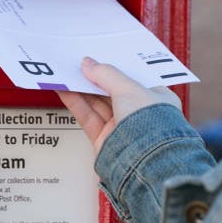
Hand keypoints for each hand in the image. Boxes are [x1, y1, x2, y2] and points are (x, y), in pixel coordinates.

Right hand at [57, 57, 181, 153]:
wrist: (145, 165)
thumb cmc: (151, 126)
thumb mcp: (129, 89)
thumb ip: (107, 75)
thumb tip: (89, 64)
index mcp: (156, 99)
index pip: (133, 78)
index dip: (115, 67)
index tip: (99, 57)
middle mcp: (140, 114)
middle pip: (112, 90)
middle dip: (94, 78)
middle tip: (77, 64)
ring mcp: (122, 128)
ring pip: (97, 104)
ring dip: (81, 88)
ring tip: (65, 73)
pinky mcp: (105, 141)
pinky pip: (88, 117)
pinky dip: (76, 103)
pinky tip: (64, 90)